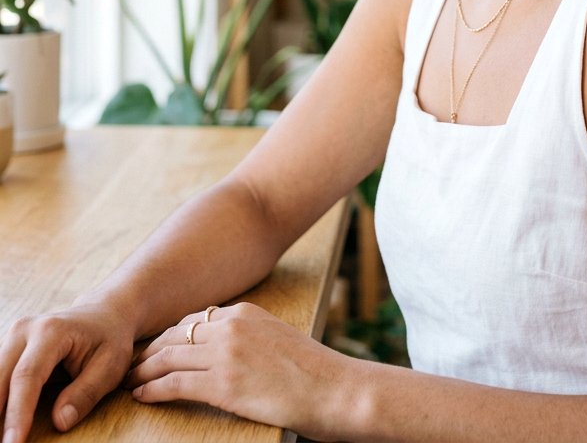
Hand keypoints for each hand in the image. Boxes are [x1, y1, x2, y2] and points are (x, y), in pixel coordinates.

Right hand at [0, 301, 135, 441]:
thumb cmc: (109, 341)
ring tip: (2, 435)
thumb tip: (60, 422)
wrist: (104, 315)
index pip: (27, 376)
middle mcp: (26, 329)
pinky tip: (2, 420)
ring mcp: (14, 336)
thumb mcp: (110, 366)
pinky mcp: (8, 347)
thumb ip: (85, 393)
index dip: (17, 413)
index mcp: (52, 331)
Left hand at [126, 303, 355, 440]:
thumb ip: (250, 338)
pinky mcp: (223, 385)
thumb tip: (231, 353)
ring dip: (143, 370)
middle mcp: (232, 326)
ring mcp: (226, 354)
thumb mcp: (279, 340)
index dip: (170, 336)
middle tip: (131, 364)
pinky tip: (141, 395)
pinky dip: (152, 389)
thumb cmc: (315, 372)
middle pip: (176, 335)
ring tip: (128, 380)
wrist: (336, 389)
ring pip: (169, 357)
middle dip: (150, 350)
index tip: (156, 348)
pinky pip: (174, 384)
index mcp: (246, 312)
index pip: (195, 318)